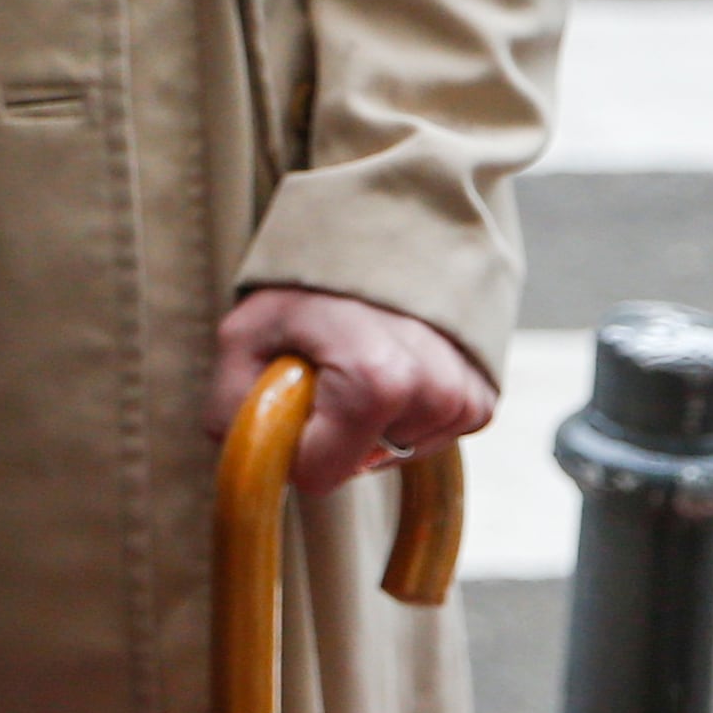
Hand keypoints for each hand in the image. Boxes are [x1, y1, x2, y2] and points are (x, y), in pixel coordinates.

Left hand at [206, 287, 495, 498]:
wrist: (384, 237)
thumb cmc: (308, 284)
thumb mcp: (246, 334)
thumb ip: (232, 405)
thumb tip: (241, 460)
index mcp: (376, 382)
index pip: (318, 475)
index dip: (292, 445)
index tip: (291, 399)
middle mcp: (432, 395)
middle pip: (357, 465)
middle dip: (330, 433)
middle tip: (326, 369)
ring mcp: (463, 401)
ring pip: (391, 455)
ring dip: (367, 425)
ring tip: (360, 362)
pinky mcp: (480, 405)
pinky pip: (424, 440)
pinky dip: (401, 417)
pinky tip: (392, 373)